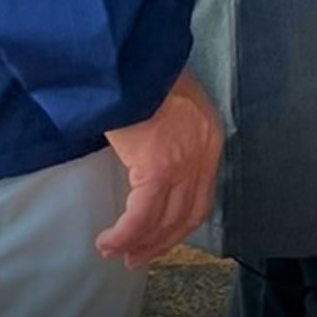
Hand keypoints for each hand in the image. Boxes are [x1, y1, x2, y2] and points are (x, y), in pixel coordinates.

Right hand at [97, 69, 223, 270]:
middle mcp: (203, 153)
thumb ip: (171, 134)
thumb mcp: (171, 103)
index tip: (158, 238)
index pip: (201, 196)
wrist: (132, 57)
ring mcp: (183, 163)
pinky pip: (140, 216)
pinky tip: (108, 242)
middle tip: (136, 259)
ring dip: (138, 243)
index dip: (178, 225)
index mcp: (209, 137)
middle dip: (160, 242)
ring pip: (163, 221)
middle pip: (187, 215)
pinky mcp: (157, 168)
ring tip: (115, 253)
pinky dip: (124, 234)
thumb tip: (150, 161)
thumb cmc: (143, 74)